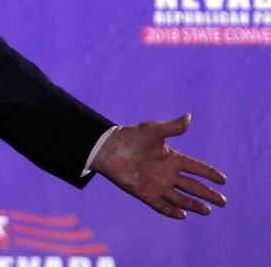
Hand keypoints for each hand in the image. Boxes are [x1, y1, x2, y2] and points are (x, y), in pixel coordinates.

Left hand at [92, 113, 225, 218]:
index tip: (224, 180)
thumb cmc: (131, 136)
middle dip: (208, 194)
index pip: (196, 167)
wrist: (108, 148)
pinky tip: (183, 215)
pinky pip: (160, 205)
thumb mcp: (154, 130)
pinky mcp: (145, 193)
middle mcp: (167, 173)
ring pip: (180, 197)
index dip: (210, 174)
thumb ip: (173, 127)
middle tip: (223, 202)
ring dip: (194, 204)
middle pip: (192, 186)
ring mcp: (156, 184)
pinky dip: (171, 211)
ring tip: (208, 211)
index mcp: (172, 158)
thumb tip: (189, 117)